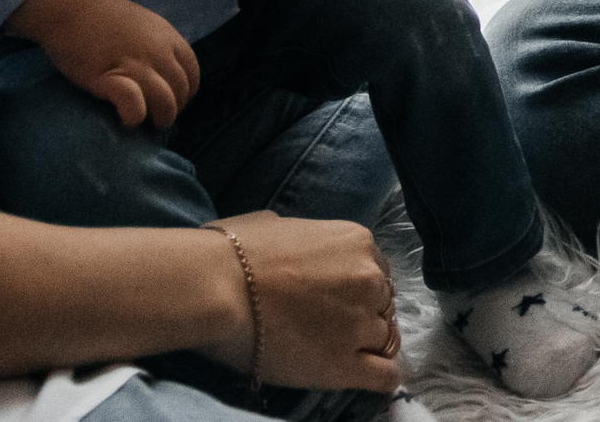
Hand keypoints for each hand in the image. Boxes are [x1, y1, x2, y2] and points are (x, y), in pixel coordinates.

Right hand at [8, 0, 200, 125]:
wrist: (67, 8)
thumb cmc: (100, 17)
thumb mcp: (143, 23)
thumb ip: (159, 43)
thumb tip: (167, 71)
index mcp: (167, 36)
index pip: (192, 74)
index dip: (184, 94)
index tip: (170, 101)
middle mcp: (158, 51)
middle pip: (180, 92)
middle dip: (171, 109)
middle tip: (154, 116)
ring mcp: (135, 64)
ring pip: (165, 102)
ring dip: (159, 119)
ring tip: (144, 123)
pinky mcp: (110, 77)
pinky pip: (135, 105)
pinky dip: (135, 117)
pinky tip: (126, 120)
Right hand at [205, 210, 400, 391]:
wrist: (214, 289)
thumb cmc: (234, 252)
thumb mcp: (279, 224)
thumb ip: (306, 240)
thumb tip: (298, 247)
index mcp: (356, 242)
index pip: (376, 269)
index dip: (355, 286)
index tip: (334, 296)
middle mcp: (369, 279)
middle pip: (382, 302)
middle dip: (361, 312)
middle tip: (329, 323)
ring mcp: (360, 324)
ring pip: (384, 338)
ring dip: (364, 343)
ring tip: (333, 348)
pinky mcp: (345, 366)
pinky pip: (385, 375)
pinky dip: (379, 376)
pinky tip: (360, 373)